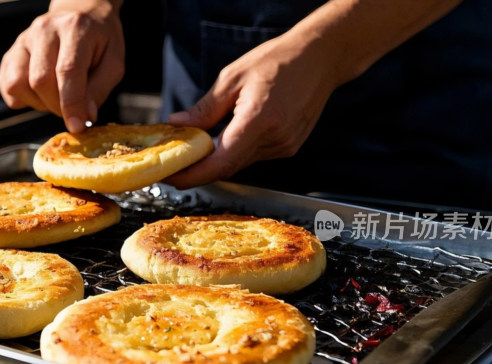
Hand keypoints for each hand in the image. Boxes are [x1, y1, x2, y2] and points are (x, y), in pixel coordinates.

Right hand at [0, 0, 124, 132]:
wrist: (80, 15)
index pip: (67, 71)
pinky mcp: (10, 54)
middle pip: (40, 81)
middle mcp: (43, 30)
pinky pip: (7, 86)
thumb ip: (100, 89)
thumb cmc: (99, 41)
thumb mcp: (113, 62)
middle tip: (73, 107)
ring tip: (56, 95)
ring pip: (18, 84)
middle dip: (58, 105)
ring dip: (39, 102)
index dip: (71, 104)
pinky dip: (23, 98)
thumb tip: (84, 116)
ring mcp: (22, 40)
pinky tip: (41, 92)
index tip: (77, 126)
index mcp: (74, 28)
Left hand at [163, 0, 463, 189]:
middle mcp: (274, 139)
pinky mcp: (289, 147)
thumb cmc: (277, 60)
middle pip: (228, 167)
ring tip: (192, 151)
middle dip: (198, 169)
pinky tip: (222, 142)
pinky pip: (254, 156)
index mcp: (258, 120)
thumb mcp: (232, 77)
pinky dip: (235, 153)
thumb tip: (177, 124)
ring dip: (216, 161)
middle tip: (172, 166)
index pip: (220, 161)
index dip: (193, 174)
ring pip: (240, 163)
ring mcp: (285, 146)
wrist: (321, 58)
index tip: (171, 177)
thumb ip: (205, 108)